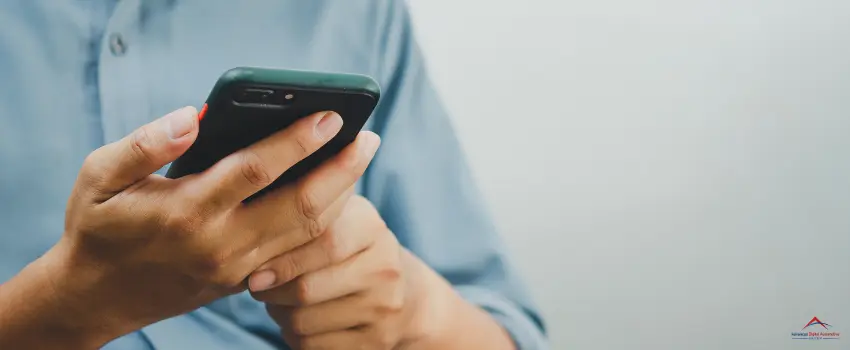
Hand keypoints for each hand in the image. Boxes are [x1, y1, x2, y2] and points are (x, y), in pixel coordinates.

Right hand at [37, 107, 378, 346]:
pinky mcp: (245, 282)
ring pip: (308, 233)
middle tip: (368, 137)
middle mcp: (220, 244)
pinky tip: (336, 193)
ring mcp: (237, 268)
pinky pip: (298, 251)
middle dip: (342, 169)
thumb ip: (144, 144)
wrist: (94, 298)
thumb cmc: (97, 228)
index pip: (256, 169)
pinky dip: (324, 222)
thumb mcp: (99, 177)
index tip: (330, 115)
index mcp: (186, 211)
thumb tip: (191, 117)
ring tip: (358, 159)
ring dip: (341, 195)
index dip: (297, 140)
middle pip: (301, 206)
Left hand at [250, 195, 438, 348]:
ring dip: (278, 315)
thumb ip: (302, 213)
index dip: (282, 260)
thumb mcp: (337, 218)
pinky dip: (293, 335)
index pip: (324, 242)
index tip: (253, 272)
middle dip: (271, 293)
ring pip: (303, 322)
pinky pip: (312, 346)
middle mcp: (385, 268)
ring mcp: (384, 309)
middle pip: (308, 290)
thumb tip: (251, 227)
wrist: (403, 291)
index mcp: (371, 228)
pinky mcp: (375, 342)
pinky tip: (298, 319)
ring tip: (278, 301)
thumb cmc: (349, 248)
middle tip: (257, 287)